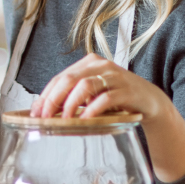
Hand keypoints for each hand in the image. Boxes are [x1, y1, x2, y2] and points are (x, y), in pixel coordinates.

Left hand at [31, 54, 169, 123]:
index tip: (35, 113)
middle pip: (69, 79)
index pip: (60, 77)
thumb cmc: (116, 98)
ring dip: (71, 104)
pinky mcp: (126, 89)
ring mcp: (114, 76)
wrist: (149, 101)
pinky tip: (85, 120)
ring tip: (64, 120)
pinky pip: (105, 98)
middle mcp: (100, 65)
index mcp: (88, 63)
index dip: (45, 95)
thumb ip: (73, 96)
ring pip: (85, 86)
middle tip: (45, 117)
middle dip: (53, 99)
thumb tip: (45, 111)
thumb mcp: (93, 94)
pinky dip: (92, 110)